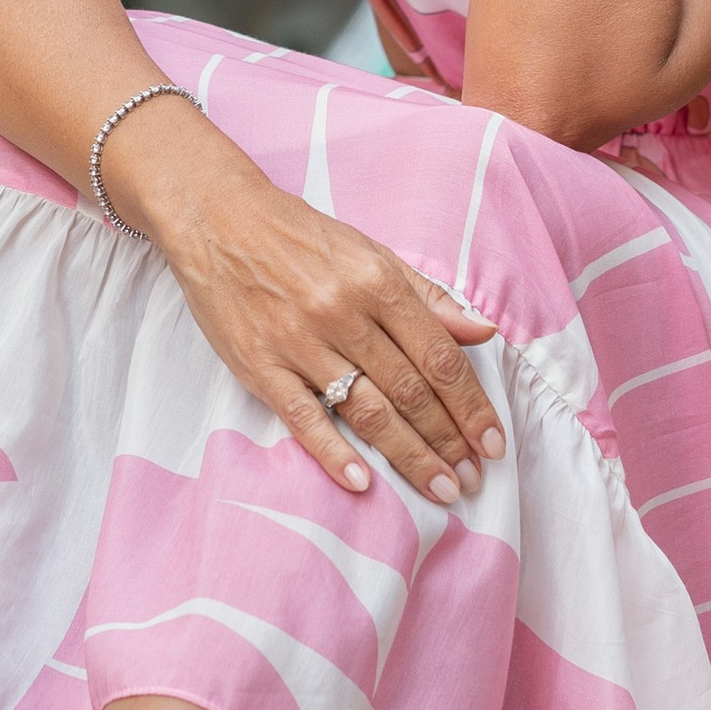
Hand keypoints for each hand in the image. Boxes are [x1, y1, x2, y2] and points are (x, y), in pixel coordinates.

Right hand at [110, 110, 504, 504]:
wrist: (217, 219)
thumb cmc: (300, 237)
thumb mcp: (371, 253)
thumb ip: (427, 296)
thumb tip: (483, 331)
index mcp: (377, 282)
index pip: (439, 357)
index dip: (471, 405)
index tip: (493, 442)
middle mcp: (343, 312)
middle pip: (410, 391)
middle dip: (448, 441)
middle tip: (474, 480)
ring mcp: (299, 342)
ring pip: (367, 410)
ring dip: (410, 456)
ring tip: (441, 490)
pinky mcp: (259, 365)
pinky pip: (303, 417)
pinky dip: (334, 453)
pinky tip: (364, 483)